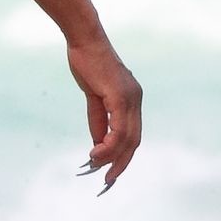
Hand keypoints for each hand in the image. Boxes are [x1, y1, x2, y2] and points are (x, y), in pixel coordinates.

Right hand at [67, 34, 141, 191]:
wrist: (84, 40)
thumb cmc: (87, 62)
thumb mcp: (93, 95)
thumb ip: (98, 119)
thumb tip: (97, 142)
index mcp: (132, 99)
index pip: (133, 134)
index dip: (122, 155)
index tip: (109, 170)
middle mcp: (136, 100)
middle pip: (134, 141)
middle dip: (121, 163)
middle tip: (108, 180)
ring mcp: (130, 98)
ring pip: (127, 138)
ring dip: (111, 156)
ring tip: (95, 166)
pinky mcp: (120, 96)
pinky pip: (118, 129)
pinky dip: (107, 144)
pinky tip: (95, 152)